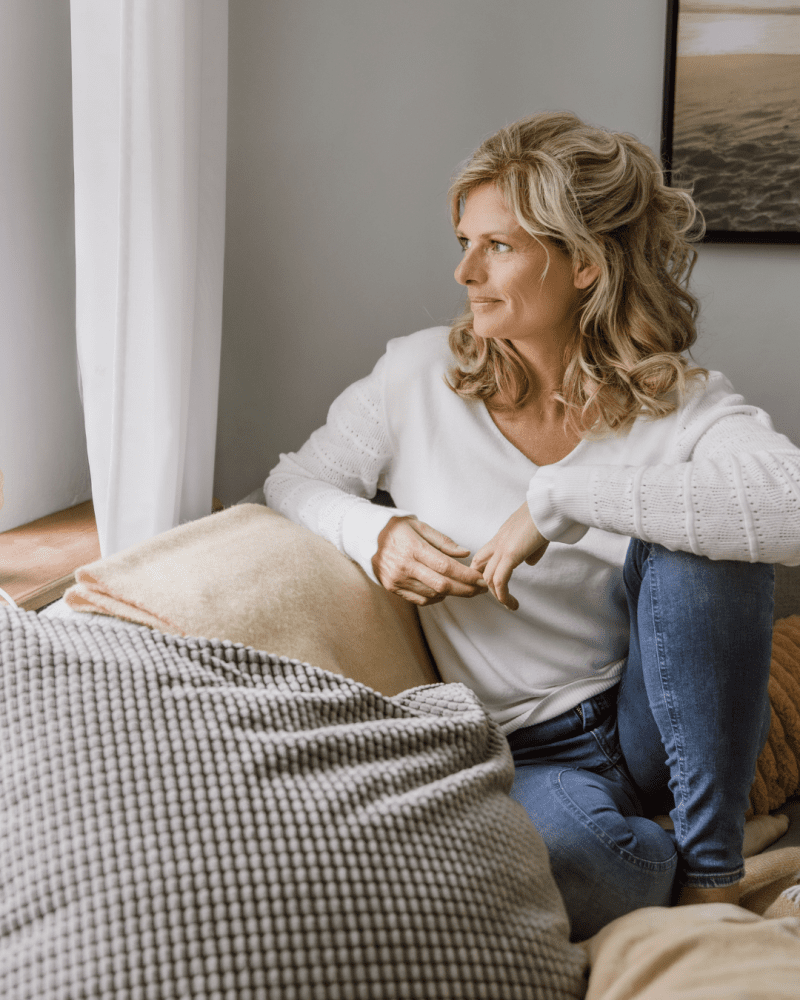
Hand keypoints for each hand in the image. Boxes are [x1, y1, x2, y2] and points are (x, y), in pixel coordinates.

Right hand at [372, 515, 488, 605]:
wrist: (364, 536)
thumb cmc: (395, 529)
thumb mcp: (419, 526)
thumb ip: (443, 541)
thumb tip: (465, 554)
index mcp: (413, 548)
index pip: (446, 567)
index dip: (467, 576)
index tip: (481, 578)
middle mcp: (404, 567)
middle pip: (443, 585)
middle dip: (466, 589)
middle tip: (481, 589)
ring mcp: (397, 580)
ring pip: (433, 594)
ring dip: (453, 594)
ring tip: (466, 588)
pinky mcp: (393, 588)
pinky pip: (421, 600)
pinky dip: (437, 598)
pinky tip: (445, 591)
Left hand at [471, 502, 548, 610]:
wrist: (550, 507)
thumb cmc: (547, 517)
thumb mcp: (536, 536)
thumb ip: (531, 550)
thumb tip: (528, 562)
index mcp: (502, 535)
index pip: (483, 556)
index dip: (482, 571)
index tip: (492, 585)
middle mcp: (498, 541)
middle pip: (479, 566)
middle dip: (484, 585)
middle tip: (499, 598)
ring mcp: (502, 548)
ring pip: (488, 577)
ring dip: (497, 595)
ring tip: (510, 604)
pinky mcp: (510, 554)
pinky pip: (500, 580)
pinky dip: (502, 595)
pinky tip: (510, 603)